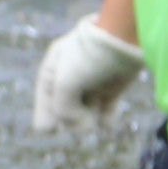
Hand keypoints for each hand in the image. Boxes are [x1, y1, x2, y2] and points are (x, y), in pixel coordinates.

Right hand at [33, 15, 147, 132]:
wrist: (122, 39)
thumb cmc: (87, 58)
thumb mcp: (64, 84)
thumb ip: (63, 109)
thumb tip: (80, 127)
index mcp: (54, 68)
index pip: (45, 95)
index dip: (46, 113)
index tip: (50, 129)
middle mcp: (72, 76)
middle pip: (65, 106)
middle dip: (69, 119)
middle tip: (75, 124)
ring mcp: (93, 82)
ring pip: (85, 111)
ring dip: (87, 120)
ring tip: (91, 119)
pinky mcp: (113, 89)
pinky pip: (106, 110)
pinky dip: (105, 120)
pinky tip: (105, 123)